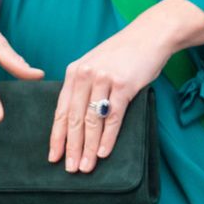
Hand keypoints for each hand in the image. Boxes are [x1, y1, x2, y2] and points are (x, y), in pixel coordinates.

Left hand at [48, 17, 171, 172]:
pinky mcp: (124, 85)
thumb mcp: (95, 65)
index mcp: (73, 72)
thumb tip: (76, 119)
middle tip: (69, 168)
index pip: (60, 111)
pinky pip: (113, 117)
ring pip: (92, 121)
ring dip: (89, 147)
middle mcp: (84, 75)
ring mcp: (104, 80)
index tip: (53, 156)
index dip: (56, 136)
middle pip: (73, 119)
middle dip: (71, 147)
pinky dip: (108, 137)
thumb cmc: (123, 54)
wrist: (150, 34)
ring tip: (86, 166)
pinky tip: (104, 152)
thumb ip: (83, 87)